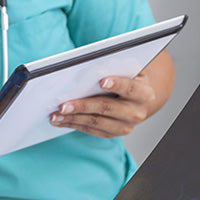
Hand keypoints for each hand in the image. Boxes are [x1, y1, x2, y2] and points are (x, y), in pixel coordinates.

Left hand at [49, 51, 173, 137]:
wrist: (136, 100)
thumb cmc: (127, 78)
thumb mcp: (127, 70)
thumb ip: (115, 67)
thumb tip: (90, 66)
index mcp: (144, 93)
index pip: (130, 88)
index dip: (116, 84)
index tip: (101, 81)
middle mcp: (137, 112)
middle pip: (107, 108)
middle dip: (83, 106)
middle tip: (62, 105)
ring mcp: (124, 126)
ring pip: (95, 122)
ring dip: (72, 118)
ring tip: (55, 113)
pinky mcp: (111, 134)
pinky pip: (90, 130)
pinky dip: (72, 124)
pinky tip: (59, 119)